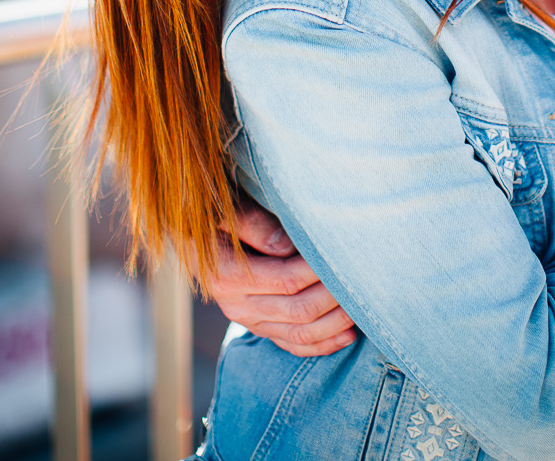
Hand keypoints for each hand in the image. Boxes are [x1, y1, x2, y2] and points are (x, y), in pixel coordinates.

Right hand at [207, 200, 356, 356]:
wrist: (191, 236)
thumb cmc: (214, 214)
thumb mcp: (228, 209)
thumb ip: (256, 225)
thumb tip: (289, 246)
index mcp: (228, 276)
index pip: (286, 279)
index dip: (319, 270)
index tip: (342, 253)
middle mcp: (236, 304)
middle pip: (298, 310)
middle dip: (335, 296)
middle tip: (362, 278)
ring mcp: (247, 320)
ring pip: (299, 333)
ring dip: (335, 323)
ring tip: (362, 305)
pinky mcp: (258, 326)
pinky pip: (292, 345)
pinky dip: (322, 345)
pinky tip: (348, 335)